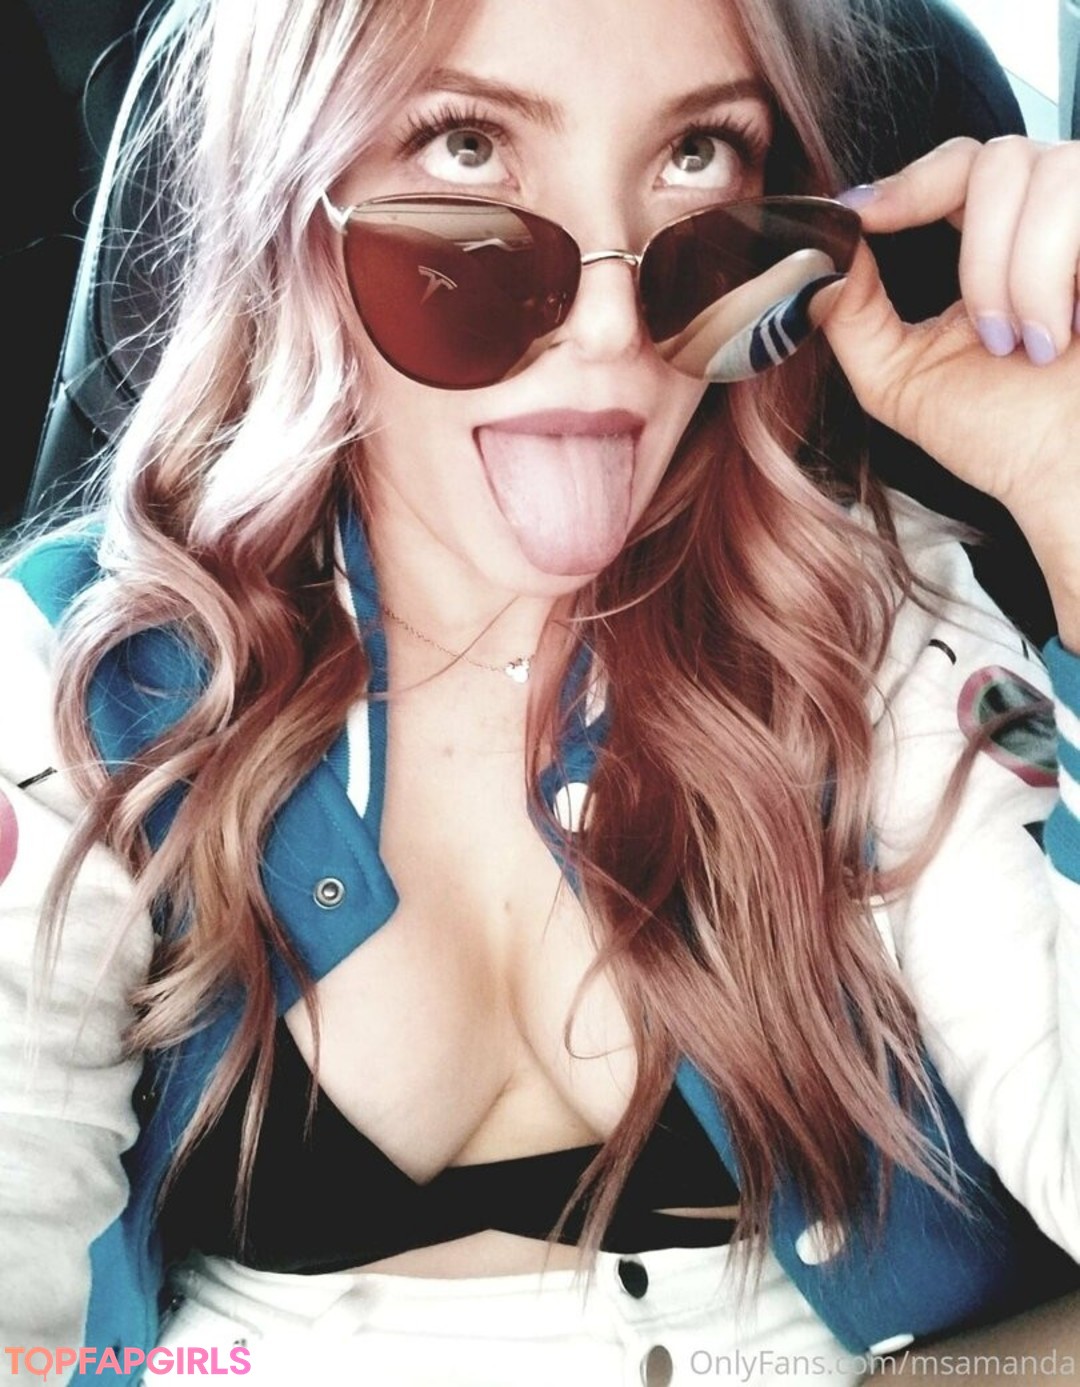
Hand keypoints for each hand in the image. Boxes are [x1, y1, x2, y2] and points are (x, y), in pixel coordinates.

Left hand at [818, 136, 1079, 596]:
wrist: (1071, 478)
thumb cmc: (1003, 436)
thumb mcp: (899, 377)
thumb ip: (851, 315)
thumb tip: (819, 253)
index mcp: (993, 241)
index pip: (952, 166)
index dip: (907, 182)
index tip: (859, 217)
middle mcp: (1050, 217)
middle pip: (995, 158)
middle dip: (977, 250)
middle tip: (986, 332)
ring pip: (1044, 171)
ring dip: (1018, 268)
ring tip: (1028, 342)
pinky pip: (1079, 197)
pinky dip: (1050, 269)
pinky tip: (1063, 331)